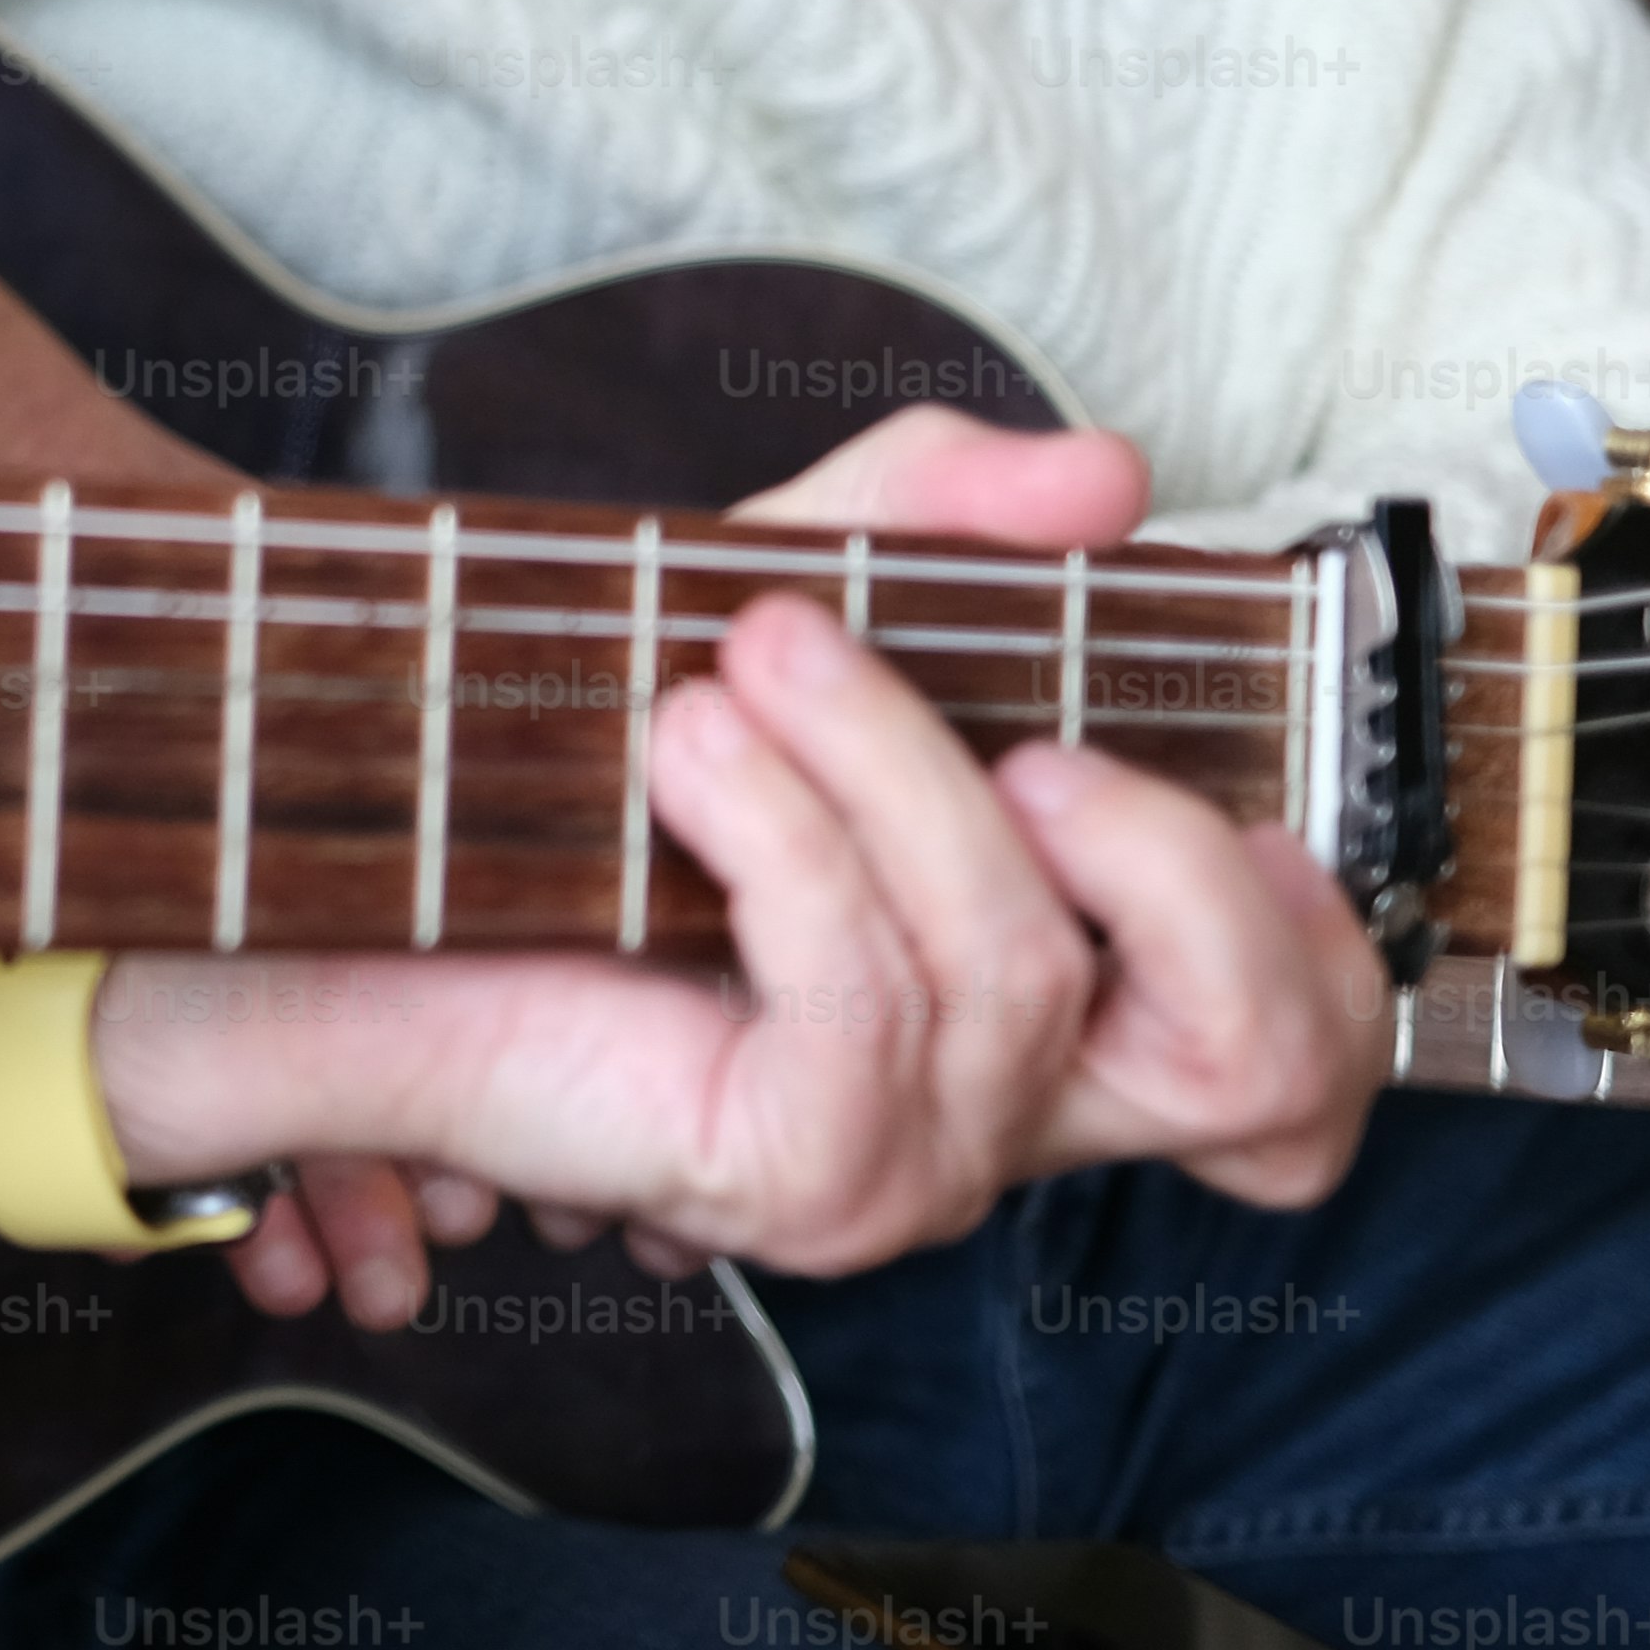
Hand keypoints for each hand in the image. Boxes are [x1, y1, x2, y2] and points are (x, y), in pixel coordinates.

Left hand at [101, 405, 1385, 1323]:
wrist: (338, 873)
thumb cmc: (568, 749)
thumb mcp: (780, 579)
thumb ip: (942, 514)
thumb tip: (1108, 473)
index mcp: (1041, 994)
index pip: (1297, 1063)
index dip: (1311, 932)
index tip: (1167, 762)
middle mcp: (1000, 1102)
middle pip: (1260, 1065)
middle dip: (1179, 863)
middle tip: (1025, 731)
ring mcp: (904, 1161)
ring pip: (1024, 969)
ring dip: (890, 768)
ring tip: (744, 657)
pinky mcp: (785, 1176)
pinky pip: (869, 1003)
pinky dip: (792, 838)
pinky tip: (691, 749)